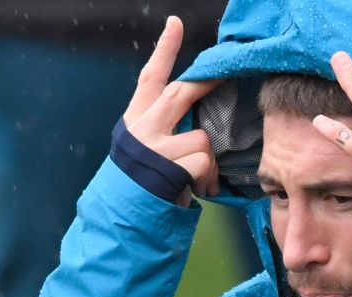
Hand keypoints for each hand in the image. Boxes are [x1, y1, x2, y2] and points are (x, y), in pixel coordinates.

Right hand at [122, 17, 220, 203]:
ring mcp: (155, 147)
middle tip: (228, 72)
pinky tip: (198, 189)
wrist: (123, 219)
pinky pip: (204, 162)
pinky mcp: (169, 167)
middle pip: (181, 94)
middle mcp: (142, 128)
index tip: (175, 23)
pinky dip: (208, 178)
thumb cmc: (143, 187)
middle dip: (207, 83)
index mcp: (136, 120)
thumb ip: (166, 132)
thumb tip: (203, 127)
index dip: (165, 49)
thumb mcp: (147, 153)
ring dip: (208, 160)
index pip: (151, 77)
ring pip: (202, 138)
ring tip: (199, 179)